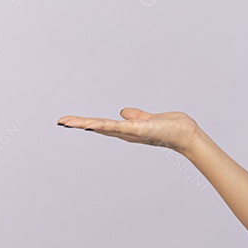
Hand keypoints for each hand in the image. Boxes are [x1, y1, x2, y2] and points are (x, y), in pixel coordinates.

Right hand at [57, 108, 199, 154]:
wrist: (187, 134)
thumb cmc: (172, 128)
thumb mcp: (149, 119)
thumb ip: (136, 116)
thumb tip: (123, 112)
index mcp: (127, 129)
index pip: (102, 125)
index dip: (86, 123)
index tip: (69, 121)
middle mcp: (127, 133)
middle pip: (98, 128)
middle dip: (79, 124)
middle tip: (60, 121)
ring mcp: (132, 133)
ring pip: (104, 127)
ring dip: (86, 124)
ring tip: (68, 122)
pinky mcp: (139, 130)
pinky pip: (119, 127)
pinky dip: (105, 126)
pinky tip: (91, 124)